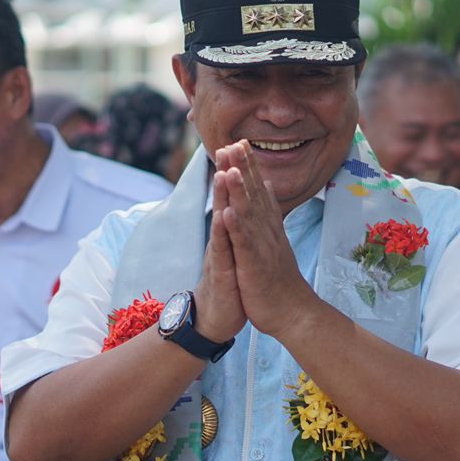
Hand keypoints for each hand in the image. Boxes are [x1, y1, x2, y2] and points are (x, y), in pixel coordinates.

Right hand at [191, 157, 247, 344]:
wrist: (217, 317)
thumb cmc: (230, 282)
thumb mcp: (237, 250)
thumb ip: (239, 226)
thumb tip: (242, 204)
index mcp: (231, 231)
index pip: (235, 196)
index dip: (238, 171)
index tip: (242, 143)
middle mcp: (223, 237)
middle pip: (225, 200)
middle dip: (227, 172)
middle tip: (228, 144)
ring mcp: (220, 253)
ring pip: (221, 220)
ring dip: (221, 196)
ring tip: (223, 171)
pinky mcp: (220, 271)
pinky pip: (221, 250)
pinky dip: (223, 232)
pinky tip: (224, 216)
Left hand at [215, 141, 319, 336]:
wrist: (293, 312)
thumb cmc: (279, 278)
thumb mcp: (274, 239)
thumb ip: (269, 211)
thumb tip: (266, 185)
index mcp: (268, 226)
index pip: (258, 190)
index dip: (249, 166)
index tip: (240, 141)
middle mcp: (267, 231)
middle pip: (254, 195)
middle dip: (244, 169)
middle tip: (235, 142)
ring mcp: (262, 247)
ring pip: (249, 215)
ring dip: (240, 191)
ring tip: (231, 168)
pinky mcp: (255, 266)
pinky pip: (245, 245)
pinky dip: (237, 228)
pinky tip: (229, 212)